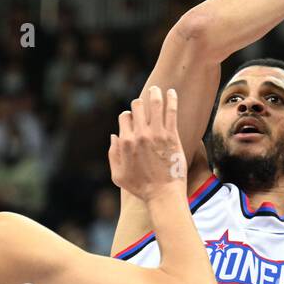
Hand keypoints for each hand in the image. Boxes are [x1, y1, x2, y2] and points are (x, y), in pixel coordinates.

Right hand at [107, 86, 185, 201]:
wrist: (163, 194)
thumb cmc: (141, 188)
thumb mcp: (118, 175)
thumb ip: (112, 154)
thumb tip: (114, 136)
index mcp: (125, 142)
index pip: (124, 117)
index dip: (128, 116)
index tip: (134, 118)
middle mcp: (139, 135)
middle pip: (136, 107)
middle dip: (139, 103)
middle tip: (145, 101)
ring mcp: (156, 134)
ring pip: (154, 104)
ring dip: (155, 93)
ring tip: (158, 89)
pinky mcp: (171, 136)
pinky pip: (171, 111)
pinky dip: (171, 99)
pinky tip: (171, 92)